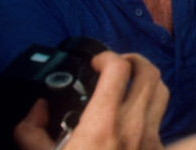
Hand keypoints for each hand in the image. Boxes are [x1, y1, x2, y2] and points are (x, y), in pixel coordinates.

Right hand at [14, 52, 167, 149]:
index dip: (108, 56)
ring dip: (147, 81)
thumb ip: (32, 133)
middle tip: (116, 65)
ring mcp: (151, 138)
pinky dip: (151, 110)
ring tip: (129, 84)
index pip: (120, 69)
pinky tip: (134, 118)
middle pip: (150, 72)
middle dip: (133, 61)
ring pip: (162, 92)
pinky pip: (162, 120)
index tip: (96, 61)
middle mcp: (134, 126)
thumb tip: (35, 112)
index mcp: (103, 125)